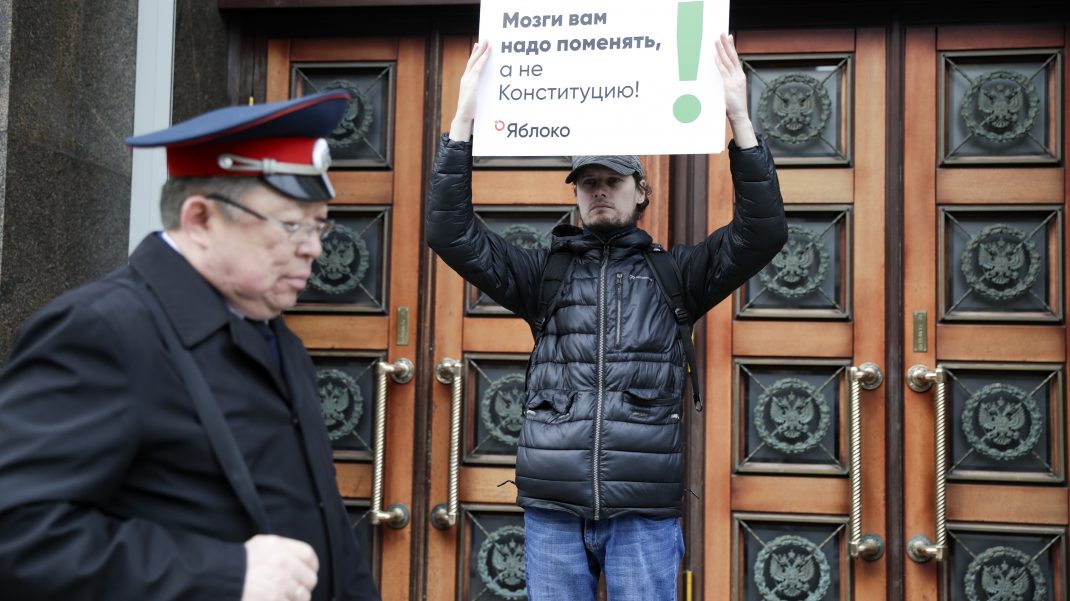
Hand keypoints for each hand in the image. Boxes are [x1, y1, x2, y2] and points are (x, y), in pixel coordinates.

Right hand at [240, 535, 318, 600]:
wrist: (218, 580)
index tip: (306, 574)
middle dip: (302, 587)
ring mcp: (281, 584)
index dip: (310, 568)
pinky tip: (271, 599)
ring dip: (293, 599)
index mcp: (280, 547)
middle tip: (290, 590)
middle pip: (310, 580)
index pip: (309, 557)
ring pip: (303, 597)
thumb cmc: (235, 565)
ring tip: (278, 596)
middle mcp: (284, 564)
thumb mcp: (259, 546)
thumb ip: (280, 549)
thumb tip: (297, 559)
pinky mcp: (275, 599)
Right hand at [449, 40, 491, 141]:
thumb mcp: (476, 98)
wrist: (464, 117)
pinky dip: (483, 59)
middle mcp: (466, 78)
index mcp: (466, 81)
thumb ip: (479, 92)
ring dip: (481, 50)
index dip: (474, 55)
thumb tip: (485, 90)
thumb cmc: (471, 110)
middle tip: (484, 39)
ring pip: (475, 61)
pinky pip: (478, 67)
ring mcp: (468, 79)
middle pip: (472, 60)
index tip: (478, 46)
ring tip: (487, 42)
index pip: (471, 65)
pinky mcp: (471, 83)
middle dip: (479, 49)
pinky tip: (488, 53)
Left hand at [713, 33, 757, 148]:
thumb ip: (728, 83)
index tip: (729, 38)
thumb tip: (721, 78)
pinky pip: (723, 71)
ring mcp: (734, 80)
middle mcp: (738, 76)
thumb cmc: (734, 106)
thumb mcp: (732, 92)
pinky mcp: (729, 85)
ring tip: (717, 41)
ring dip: (721, 50)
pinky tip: (716, 55)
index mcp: (740, 76)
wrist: (740, 116)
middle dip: (727, 44)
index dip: (731, 47)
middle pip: (732, 56)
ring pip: (727, 61)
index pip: (735, 58)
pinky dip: (719, 63)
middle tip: (722, 34)